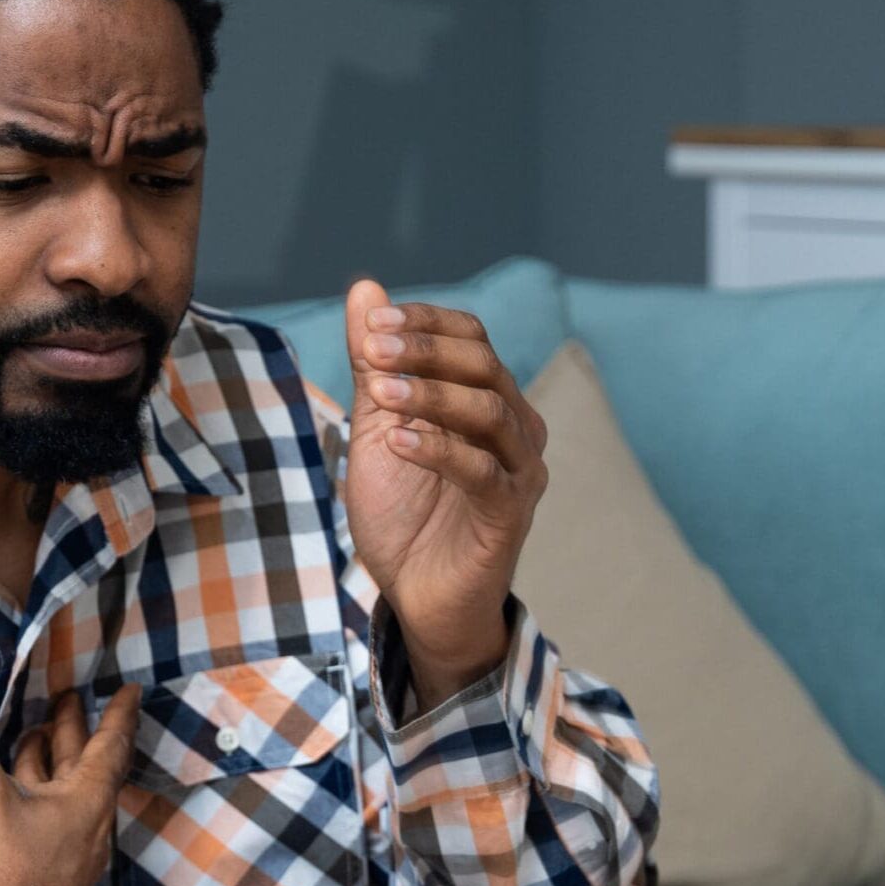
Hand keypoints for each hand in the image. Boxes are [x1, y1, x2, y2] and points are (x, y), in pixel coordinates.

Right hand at [0, 649, 138, 885]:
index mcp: (85, 805)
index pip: (110, 747)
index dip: (117, 715)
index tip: (130, 691)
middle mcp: (85, 834)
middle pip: (84, 771)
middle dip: (73, 733)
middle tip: (66, 700)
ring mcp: (64, 866)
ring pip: (60, 804)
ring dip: (46, 769)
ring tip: (30, 740)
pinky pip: (39, 834)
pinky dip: (25, 807)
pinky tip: (0, 808)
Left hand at [342, 278, 548, 705]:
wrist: (418, 596)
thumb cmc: (405, 514)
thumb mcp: (377, 428)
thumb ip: (374, 365)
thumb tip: (365, 289)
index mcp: (488, 400)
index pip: (473, 337)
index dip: (427, 322)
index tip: (375, 323)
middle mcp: (515, 428)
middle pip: (484, 365)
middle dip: (425, 352)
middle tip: (374, 349)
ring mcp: (519, 470)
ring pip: (488, 410)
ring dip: (430, 393)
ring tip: (380, 394)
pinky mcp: (511, 512)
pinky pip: (483, 470)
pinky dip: (438, 449)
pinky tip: (397, 442)